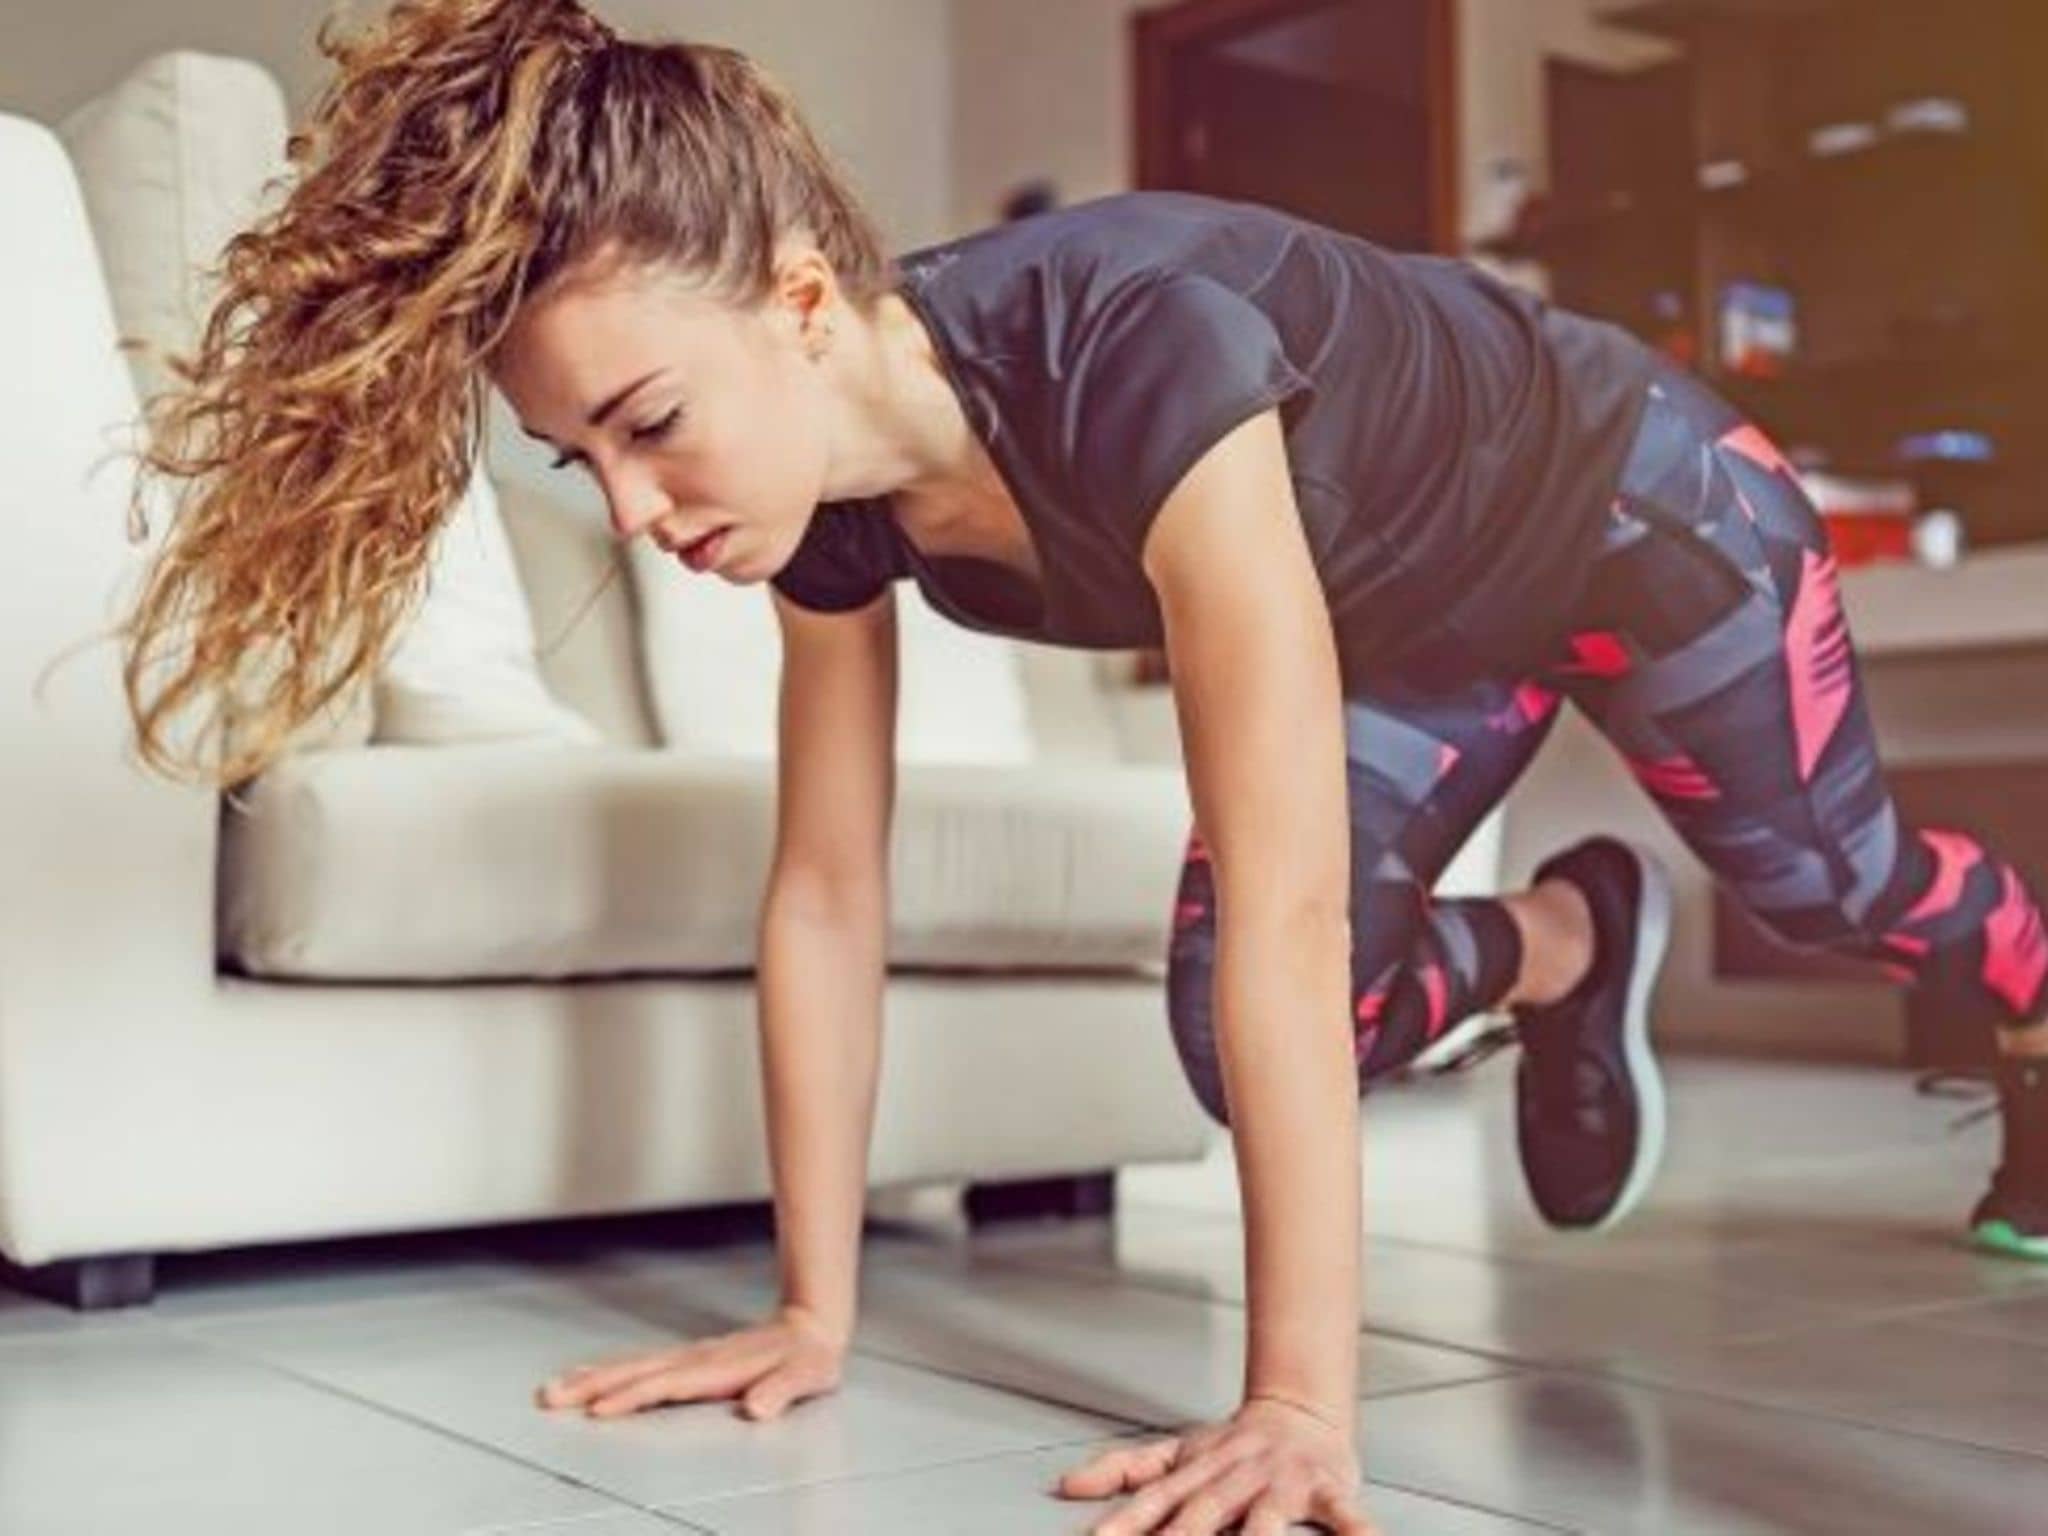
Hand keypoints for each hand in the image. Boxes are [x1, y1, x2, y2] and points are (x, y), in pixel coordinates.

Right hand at [533, 1303, 847, 1421]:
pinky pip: (641, 1366)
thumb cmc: (808, 1358)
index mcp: (719, 1368)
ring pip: (632, 1366)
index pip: (667, 1385)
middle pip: (635, 1372)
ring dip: (592, 1377)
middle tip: (551, 1396)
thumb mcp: (807, 1376)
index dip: (633, 1397)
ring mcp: (690, 1357)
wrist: (812, 1325)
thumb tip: (759, 1408)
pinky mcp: (688, 1360)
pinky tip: (590, 1377)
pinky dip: (610, 1372)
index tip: (599, 1410)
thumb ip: (783, 1390)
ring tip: (554, 1388)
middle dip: (592, 1385)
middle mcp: (697, 1360)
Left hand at [1054, 1395, 1377, 1534]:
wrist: (1298, 1409)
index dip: (1125, 1525)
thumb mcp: (1175, 1453)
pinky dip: (1357, 1533)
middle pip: (1204, 1514)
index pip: (1154, 1504)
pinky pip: (1344, 1516)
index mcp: (1197, 1473)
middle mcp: (1235, 1478)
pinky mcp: (1326, 1489)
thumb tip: (1067, 1486)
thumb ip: (1123, 1471)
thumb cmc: (1232, 1445)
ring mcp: (1281, 1484)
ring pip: (1268, 1518)